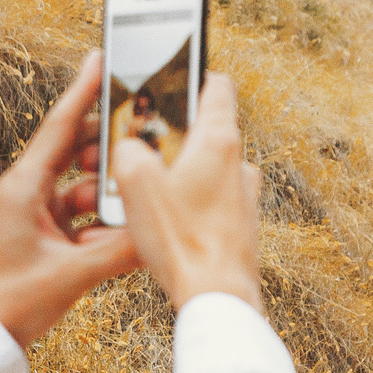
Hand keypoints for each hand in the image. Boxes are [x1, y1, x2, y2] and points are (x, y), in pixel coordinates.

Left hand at [0, 52, 140, 346]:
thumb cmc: (10, 302)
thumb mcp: (70, 275)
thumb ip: (118, 253)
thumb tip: (158, 236)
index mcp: (24, 187)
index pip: (60, 126)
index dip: (84, 91)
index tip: (102, 56)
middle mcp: (27, 191)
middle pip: (76, 150)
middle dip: (109, 145)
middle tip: (144, 133)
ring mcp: (35, 212)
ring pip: (81, 185)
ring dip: (107, 192)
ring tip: (134, 196)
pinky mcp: (43, 233)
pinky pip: (80, 214)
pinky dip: (101, 221)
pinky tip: (121, 234)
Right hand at [109, 73, 262, 313]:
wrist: (217, 298)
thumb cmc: (180, 239)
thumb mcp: (134, 182)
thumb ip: (127, 150)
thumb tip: (131, 150)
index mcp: (219, 139)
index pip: (215, 84)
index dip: (190, 75)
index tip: (168, 80)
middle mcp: (241, 164)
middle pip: (204, 131)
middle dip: (170, 135)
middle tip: (137, 147)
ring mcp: (245, 198)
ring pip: (206, 171)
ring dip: (178, 174)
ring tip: (144, 192)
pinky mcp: (241, 228)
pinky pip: (211, 203)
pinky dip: (189, 204)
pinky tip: (163, 224)